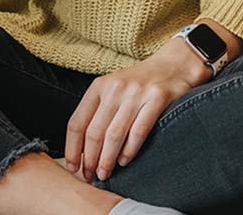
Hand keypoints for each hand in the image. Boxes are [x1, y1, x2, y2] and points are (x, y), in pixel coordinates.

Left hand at [64, 42, 211, 182]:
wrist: (172, 65)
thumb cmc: (139, 83)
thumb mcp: (112, 88)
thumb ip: (98, 112)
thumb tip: (82, 149)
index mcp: (99, 86)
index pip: (77, 122)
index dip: (72, 148)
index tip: (71, 166)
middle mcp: (115, 88)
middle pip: (94, 132)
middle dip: (89, 160)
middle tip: (90, 176)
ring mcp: (135, 93)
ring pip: (114, 135)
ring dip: (107, 160)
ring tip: (104, 174)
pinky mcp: (156, 99)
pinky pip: (138, 131)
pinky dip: (129, 151)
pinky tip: (125, 161)